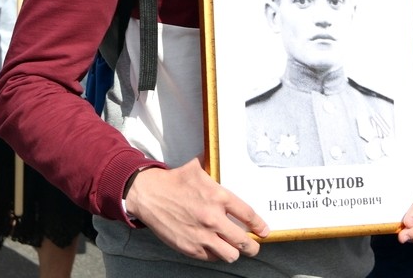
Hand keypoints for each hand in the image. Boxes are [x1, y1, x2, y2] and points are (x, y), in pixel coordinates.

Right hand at [124, 159, 268, 262]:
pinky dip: (215, 254)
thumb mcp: (198, 168)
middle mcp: (213, 219)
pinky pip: (211, 258)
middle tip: (254, 245)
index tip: (264, 231)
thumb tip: (224, 155)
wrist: (149, 195)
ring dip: (234, 252)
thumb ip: (214, 167)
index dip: (259, 225)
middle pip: (244, 242)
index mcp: (218, 197)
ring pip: (230, 255)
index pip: (248, 216)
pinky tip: (215, 247)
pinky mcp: (190, 247)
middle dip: (252, 246)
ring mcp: (201, 236)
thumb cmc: (174, 181)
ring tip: (234, 248)